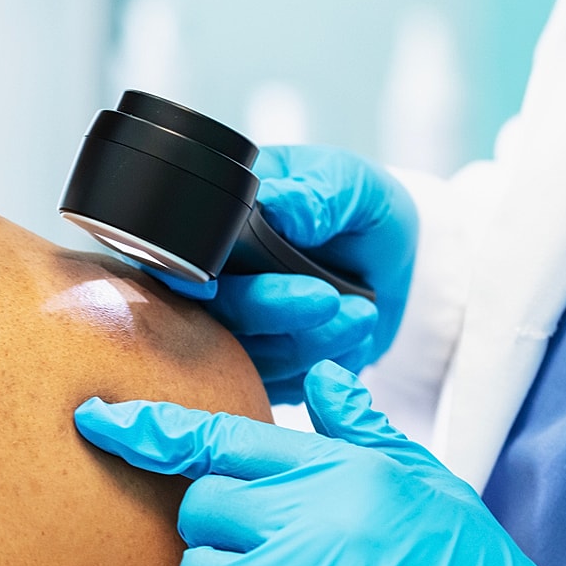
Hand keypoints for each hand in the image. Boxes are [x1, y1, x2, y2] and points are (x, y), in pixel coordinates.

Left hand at [74, 363, 565, 565]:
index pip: (225, 438)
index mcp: (349, 472)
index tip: (99, 419)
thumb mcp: (434, 488)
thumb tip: (323, 376)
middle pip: (199, 508)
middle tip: (247, 562)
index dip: (152, 428)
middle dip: (209, 535)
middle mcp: (322, 521)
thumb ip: (364, 431)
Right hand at [146, 147, 416, 402]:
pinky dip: (319, 361)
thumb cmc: (352, 205)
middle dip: (265, 308)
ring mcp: (238, 327)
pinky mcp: (267, 364)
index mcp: (217, 226)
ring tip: (362, 311)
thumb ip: (315, 194)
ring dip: (307, 340)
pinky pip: (280, 382)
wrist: (387, 252)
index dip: (182, 276)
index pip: (177, 256)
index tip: (208, 287)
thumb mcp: (345, 182)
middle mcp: (216, 280)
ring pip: (247, 356)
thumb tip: (279, 205)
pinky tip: (356, 330)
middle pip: (210, 312)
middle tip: (326, 298)